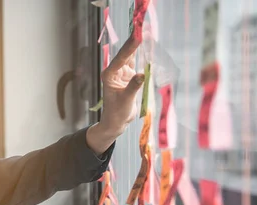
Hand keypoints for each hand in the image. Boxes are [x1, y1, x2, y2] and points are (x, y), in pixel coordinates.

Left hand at [87, 35, 144, 153]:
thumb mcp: (126, 101)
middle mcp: (114, 72)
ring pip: (130, 57)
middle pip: (125, 54)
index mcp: (109, 75)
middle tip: (142, 28)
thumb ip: (133, 87)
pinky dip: (141, 56)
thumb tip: (142, 75)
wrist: (116, 122)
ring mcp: (121, 74)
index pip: (121, 58)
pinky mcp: (128, 77)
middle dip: (134, 42)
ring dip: (138, 47)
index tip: (137, 36)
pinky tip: (147, 47)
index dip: (130, 46)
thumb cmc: (117, 113)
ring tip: (144, 33)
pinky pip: (135, 64)